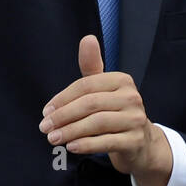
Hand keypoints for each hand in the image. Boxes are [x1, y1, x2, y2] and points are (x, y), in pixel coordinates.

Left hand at [41, 35, 173, 185]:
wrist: (140, 142)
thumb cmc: (115, 112)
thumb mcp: (103, 88)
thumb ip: (92, 66)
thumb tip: (87, 39)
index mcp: (122, 80)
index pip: (86, 85)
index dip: (63, 98)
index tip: (46, 111)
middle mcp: (132, 97)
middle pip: (90, 104)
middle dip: (63, 116)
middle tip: (45, 127)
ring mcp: (135, 119)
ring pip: (97, 123)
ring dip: (70, 131)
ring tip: (53, 138)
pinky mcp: (135, 140)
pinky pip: (106, 142)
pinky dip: (86, 144)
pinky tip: (71, 146)